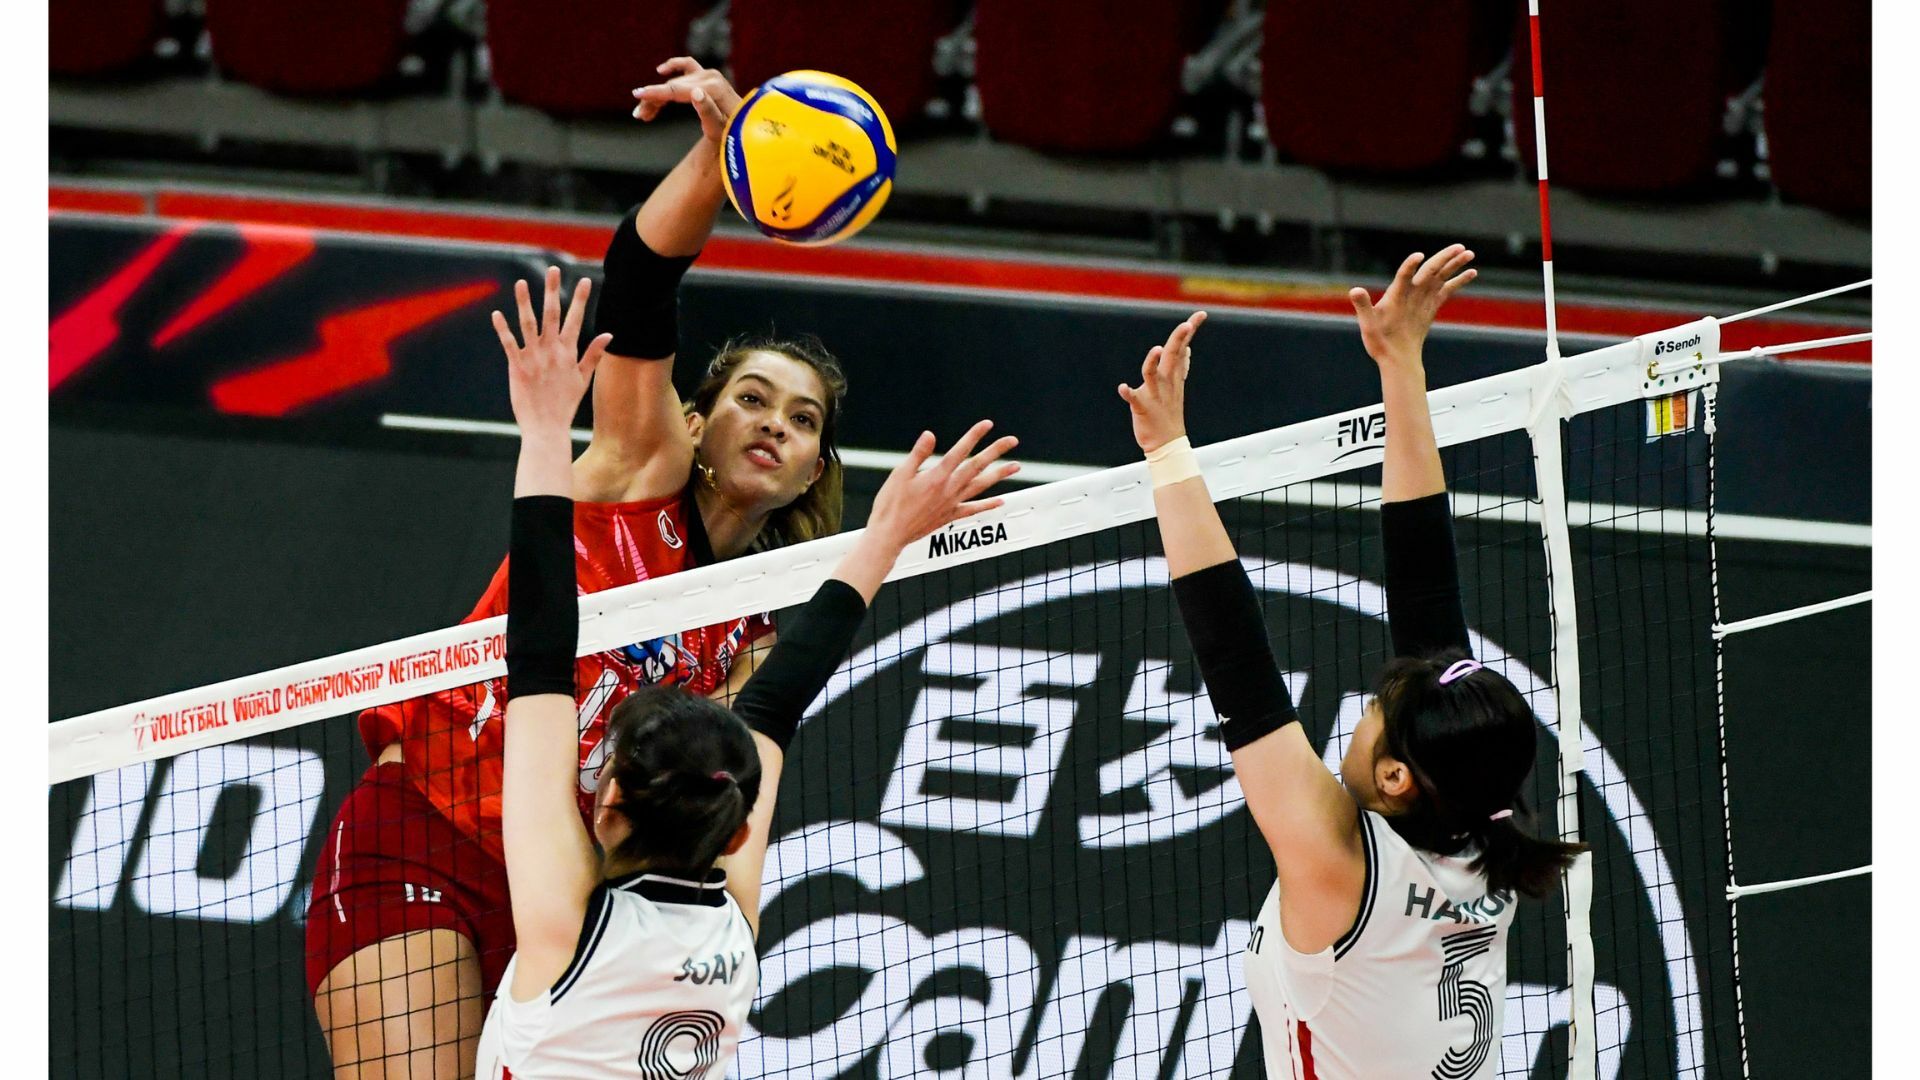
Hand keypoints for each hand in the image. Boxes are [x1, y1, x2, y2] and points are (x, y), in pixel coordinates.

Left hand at [492, 266, 611, 437]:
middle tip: (554, 270)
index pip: (576, 320)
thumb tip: (609, 335)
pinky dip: (503, 329)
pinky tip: (497, 314)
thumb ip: (594, 355)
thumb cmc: (565, 405)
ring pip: (529, 324)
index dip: (581, 300)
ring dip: (524, 302)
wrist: (547, 428)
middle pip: (552, 315)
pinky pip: (509, 344)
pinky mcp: (517, 367)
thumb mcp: (583, 379)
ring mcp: (534, 358)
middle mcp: (552, 351)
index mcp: (568, 353)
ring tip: (521, 283)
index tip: (586, 281)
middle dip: (553, 291)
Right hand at [632, 57, 741, 143]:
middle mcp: (710, 77)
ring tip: (645, 113)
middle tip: (639, 116)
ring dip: (659, 95)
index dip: (655, 93)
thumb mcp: (721, 128)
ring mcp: (709, 75)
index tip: (638, 95)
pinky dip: (673, 67)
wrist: (746, 129)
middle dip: (653, 100)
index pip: (677, 90)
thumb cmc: (734, 134)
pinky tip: (661, 70)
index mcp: (712, 88)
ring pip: (675, 81)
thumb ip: (709, 111)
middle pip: (673, 87)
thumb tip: (695, 92)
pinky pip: (686, 66)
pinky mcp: (708, 77)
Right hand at [865, 421, 1020, 550]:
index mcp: (936, 477)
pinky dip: (988, 505)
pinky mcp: (949, 516)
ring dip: (1000, 475)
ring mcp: (951, 503)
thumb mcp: (899, 474)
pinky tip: (1000, 500)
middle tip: (1012, 441)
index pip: (960, 451)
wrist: (889, 535)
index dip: (974, 436)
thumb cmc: (891, 504)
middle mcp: (948, 489)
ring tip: (1015, 466)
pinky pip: (973, 509)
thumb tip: (930, 435)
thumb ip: (918, 454)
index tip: (987, 425)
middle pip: (977, 466)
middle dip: (996, 451)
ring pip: (981, 486)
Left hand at [1117, 311, 1206, 453]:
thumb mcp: (1178, 387)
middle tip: (1187, 325)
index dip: (1190, 331)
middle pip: (1171, 357)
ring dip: (1153, 363)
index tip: (1200, 314)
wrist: (1166, 443)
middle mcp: (1166, 383)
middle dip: (1179, 340)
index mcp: (1173, 376)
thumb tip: (1187, 350)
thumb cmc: (1169, 414)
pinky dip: (1128, 393)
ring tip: (1155, 350)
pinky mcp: (1142, 408)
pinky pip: (1134, 399)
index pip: (1182, 348)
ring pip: (1153, 375)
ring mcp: (1155, 395)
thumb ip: (1181, 367)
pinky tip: (1123, 388)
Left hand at [1348, 245, 1475, 370]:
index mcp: (1396, 294)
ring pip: (1440, 276)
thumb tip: (1355, 290)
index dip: (1410, 265)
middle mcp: (1411, 291)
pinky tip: (1471, 272)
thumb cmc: (1379, 341)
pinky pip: (1446, 289)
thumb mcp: (1369, 323)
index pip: (1404, 275)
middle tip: (1459, 247)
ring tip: (1469, 253)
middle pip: (1429, 269)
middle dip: (1444, 258)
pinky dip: (1458, 281)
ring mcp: (1423, 296)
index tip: (1418, 256)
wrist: (1394, 355)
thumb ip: (1363, 306)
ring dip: (1454, 264)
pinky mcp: (1431, 304)